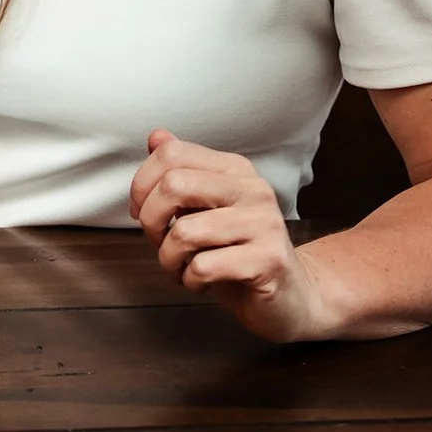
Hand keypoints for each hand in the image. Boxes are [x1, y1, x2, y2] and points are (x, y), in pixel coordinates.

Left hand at [129, 128, 334, 341]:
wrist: (289, 294)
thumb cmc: (237, 250)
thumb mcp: (204, 207)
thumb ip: (181, 172)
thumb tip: (156, 137)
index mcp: (234, 168)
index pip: (171, 153)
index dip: (142, 184)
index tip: (141, 211)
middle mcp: (253, 188)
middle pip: (174, 185)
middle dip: (151, 220)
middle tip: (159, 241)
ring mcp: (264, 223)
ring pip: (185, 231)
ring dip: (168, 258)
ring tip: (178, 267)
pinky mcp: (269, 260)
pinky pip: (204, 266)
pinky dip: (189, 279)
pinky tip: (199, 282)